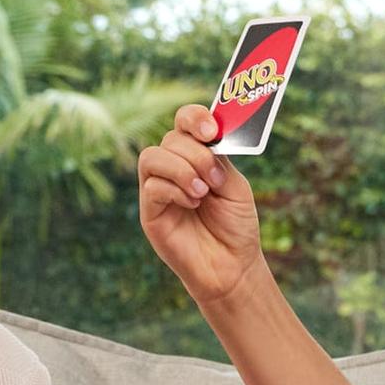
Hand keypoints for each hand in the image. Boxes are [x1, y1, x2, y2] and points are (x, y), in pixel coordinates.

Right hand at [136, 102, 265, 306]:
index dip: (195, 118)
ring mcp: (159, 189)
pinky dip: (175, 190)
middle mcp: (174, 167)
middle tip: (214, 178)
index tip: (212, 132)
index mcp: (197, 156)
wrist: (232, 265)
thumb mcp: (235, 187)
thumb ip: (219, 160)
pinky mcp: (150, 211)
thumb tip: (207, 141)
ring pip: (152, 157)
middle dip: (195, 153)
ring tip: (202, 192)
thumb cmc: (235, 225)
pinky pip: (152, 186)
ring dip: (181, 169)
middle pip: (170, 138)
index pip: (185, 122)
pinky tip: (193, 205)